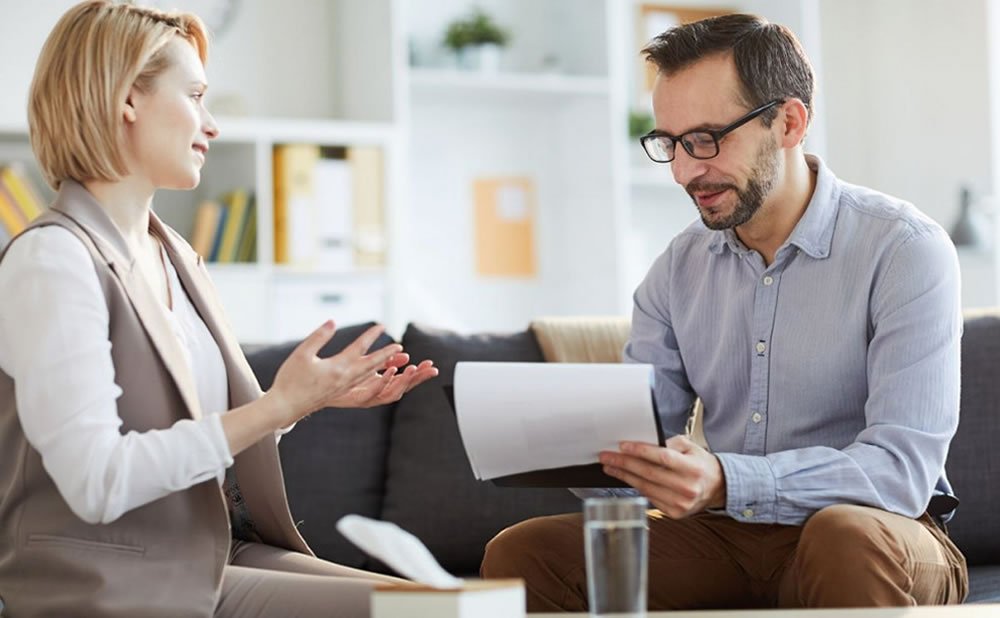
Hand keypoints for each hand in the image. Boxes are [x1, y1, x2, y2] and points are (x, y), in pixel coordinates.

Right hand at [267, 321, 435, 423]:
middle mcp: (345, 379)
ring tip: (392, 358)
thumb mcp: (302, 354)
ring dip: (382, 366)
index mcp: (338, 369)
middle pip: (372, 364)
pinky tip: (373, 372)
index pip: (359, 348)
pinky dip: (371, 376)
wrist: (285, 407)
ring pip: (368, 375)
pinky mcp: (340, 393)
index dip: (371, 336)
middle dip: (386, 354)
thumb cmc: (291, 380)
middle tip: (400, 347)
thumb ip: (318, 337)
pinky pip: (361, 382)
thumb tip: (333, 322)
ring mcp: (344, 388)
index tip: (382, 325)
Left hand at [326, 351, 437, 407]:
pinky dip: (385, 382)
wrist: (316, 391)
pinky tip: (392, 370)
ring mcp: (369, 398)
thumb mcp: (367, 366)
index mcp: (381, 387)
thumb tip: (403, 354)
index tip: (432, 366)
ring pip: (392, 393)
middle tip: (431, 369)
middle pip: (403, 388)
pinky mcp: (358, 399)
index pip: (406, 381)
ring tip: (414, 369)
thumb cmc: (339, 378)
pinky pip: (375, 393)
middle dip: (418, 379)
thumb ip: (386, 360)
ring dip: (404, 381)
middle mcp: (377, 394)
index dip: (420, 375)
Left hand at [599, 434, 725, 518]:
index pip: (662, 457)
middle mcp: (687, 487)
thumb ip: (669, 444)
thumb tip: (642, 444)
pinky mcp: (675, 513)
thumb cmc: (700, 464)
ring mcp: (681, 503)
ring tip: (610, 467)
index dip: (640, 451)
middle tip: (607, 456)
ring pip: (645, 487)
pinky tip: (626, 478)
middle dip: (624, 463)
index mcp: (692, 468)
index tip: (622, 446)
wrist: (718, 487)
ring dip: (624, 476)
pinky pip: (649, 497)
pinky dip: (636, 487)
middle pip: (649, 473)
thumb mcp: (690, 447)